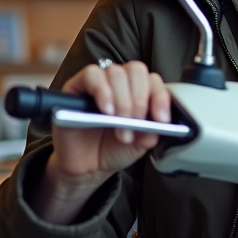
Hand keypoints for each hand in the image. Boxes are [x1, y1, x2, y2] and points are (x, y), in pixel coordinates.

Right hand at [32, 60, 169, 223]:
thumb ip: (152, 128)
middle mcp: (120, 84)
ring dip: (122, 101)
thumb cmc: (114, 150)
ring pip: (116, 72)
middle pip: (137, 70)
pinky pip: (91, 74)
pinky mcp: (75, 86)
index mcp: (139, 92)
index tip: (161, 119)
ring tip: (118, 124)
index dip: (160, 97)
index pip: (154, 80)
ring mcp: (98, 83)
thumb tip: (158, 119)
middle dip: (140, 100)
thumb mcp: (142, 142)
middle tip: (134, 123)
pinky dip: (103, 91)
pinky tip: (106, 111)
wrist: (87, 167)